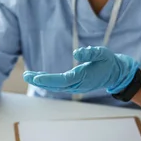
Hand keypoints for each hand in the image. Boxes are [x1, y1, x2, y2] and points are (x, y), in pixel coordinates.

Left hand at [23, 46, 138, 93]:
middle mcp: (78, 85)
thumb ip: (90, 53)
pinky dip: (48, 82)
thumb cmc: (108, 61)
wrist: (115, 74)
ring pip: (56, 86)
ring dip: (41, 81)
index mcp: (83, 77)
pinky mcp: (74, 86)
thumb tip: (76, 52)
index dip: (49, 80)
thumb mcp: (102, 53)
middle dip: (40, 81)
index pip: (63, 80)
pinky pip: (58, 85)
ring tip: (28, 75)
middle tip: (26, 75)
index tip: (36, 77)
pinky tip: (39, 78)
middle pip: (56, 85)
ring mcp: (75, 87)